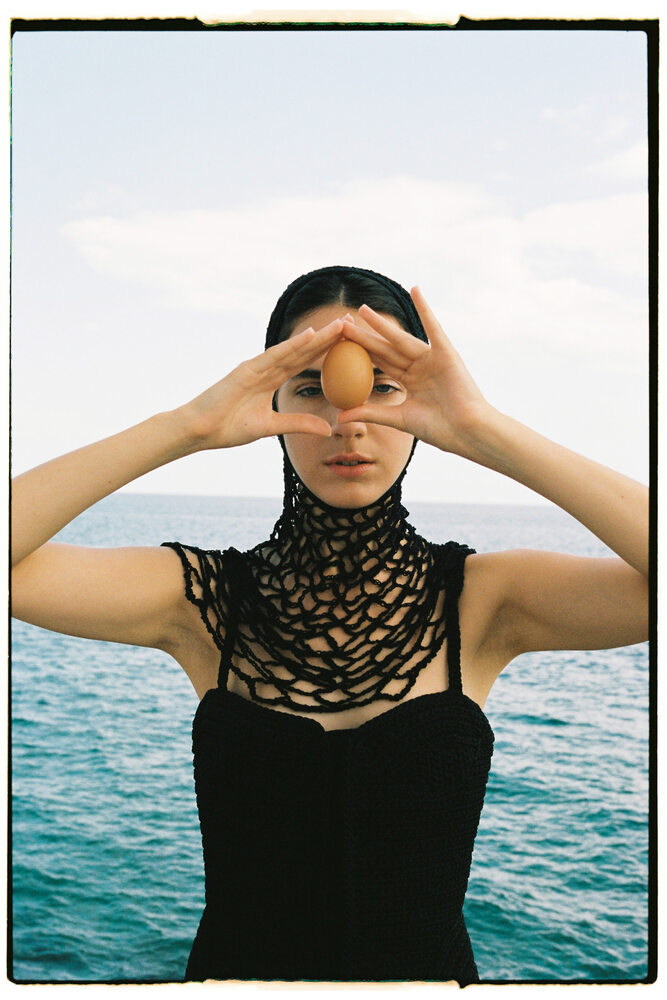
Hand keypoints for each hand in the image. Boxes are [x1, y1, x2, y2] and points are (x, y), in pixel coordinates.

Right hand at [176, 319, 344, 449]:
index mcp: (272, 380)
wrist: (200, 430)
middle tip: (352, 324)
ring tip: (341, 325)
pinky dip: (293, 345)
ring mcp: (257, 367)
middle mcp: (267, 368)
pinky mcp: (246, 370)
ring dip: (318, 336)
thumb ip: (298, 424)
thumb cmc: (228, 427)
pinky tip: (312, 335)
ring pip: (294, 348)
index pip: (305, 362)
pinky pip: (274, 356)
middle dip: (329, 338)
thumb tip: (327, 428)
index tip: (349, 344)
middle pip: (304, 350)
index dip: (327, 352)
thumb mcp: (272, 427)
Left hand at [337, 287, 493, 457]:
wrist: (466, 432)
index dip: (359, 351)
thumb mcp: (399, 419)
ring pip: (400, 338)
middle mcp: (418, 367)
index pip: (379, 362)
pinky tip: (415, 290)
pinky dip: (425, 309)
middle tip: (342, 322)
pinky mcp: (446, 353)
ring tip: (361, 310)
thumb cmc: (439, 428)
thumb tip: (340, 416)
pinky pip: (433, 328)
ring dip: (382, 324)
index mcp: (409, 381)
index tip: (338, 342)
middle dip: (363, 336)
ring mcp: (431, 359)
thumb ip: (371, 412)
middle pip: (385, 348)